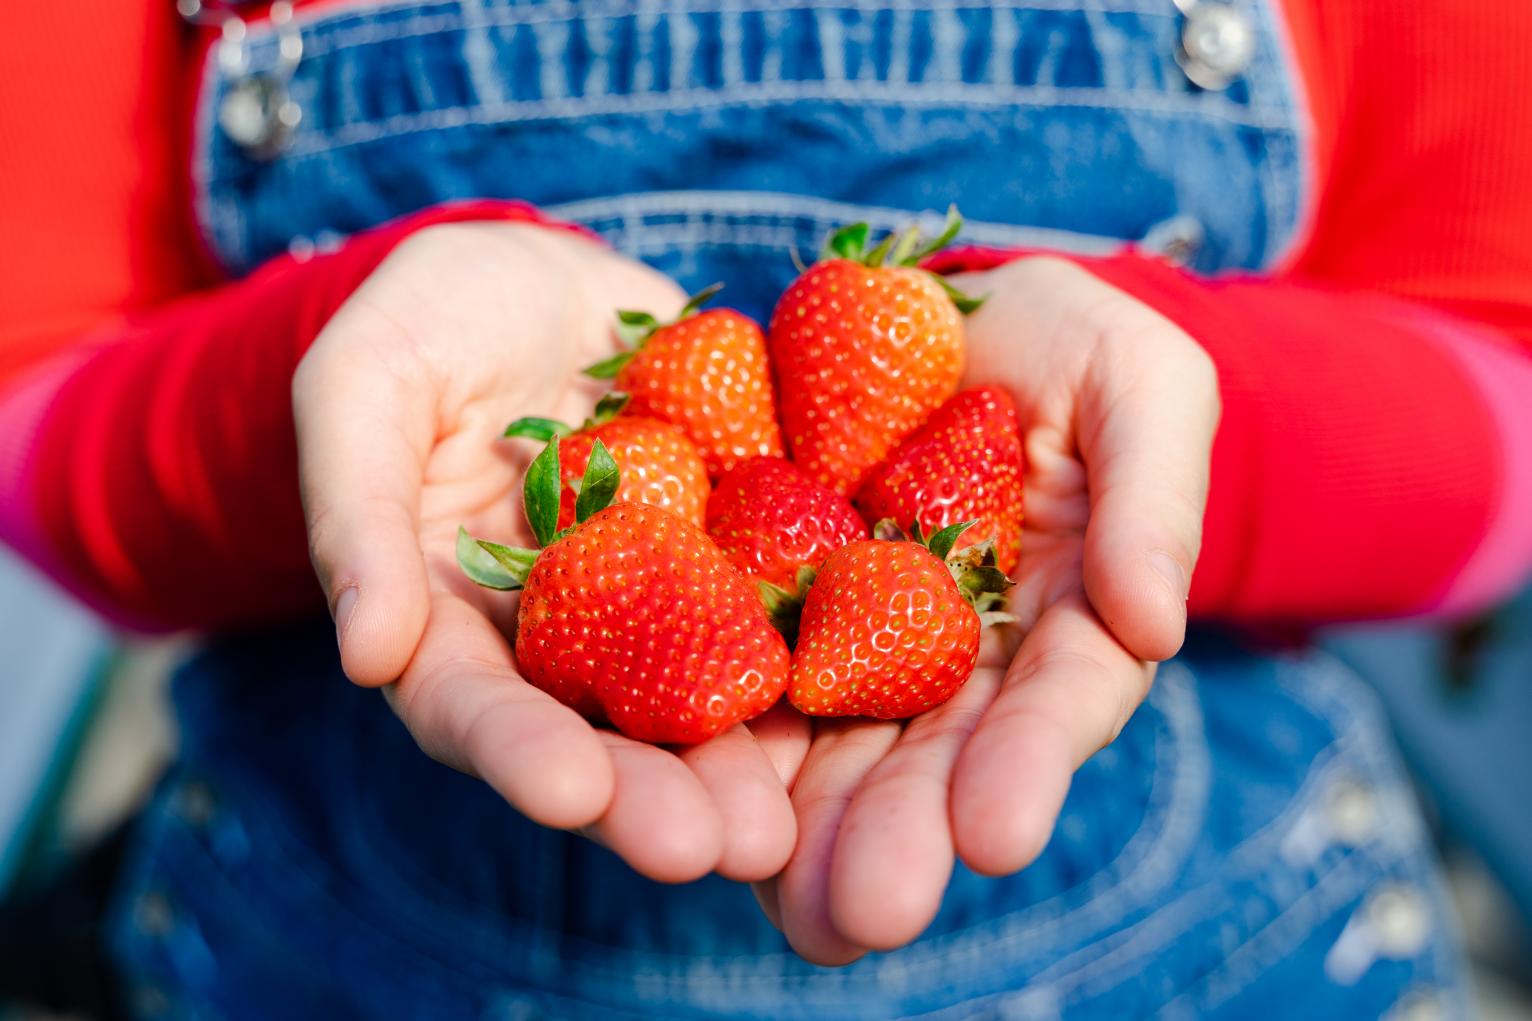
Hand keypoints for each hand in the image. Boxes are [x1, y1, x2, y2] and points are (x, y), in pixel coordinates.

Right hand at [294, 222, 800, 883]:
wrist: (545, 277)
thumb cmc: (428, 323)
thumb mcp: (363, 388)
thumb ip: (358, 514)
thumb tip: (367, 654)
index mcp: (457, 624)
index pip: (476, 708)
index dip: (519, 753)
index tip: (568, 792)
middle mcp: (568, 638)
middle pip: (604, 733)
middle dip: (656, 796)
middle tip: (718, 848)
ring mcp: (661, 601)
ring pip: (702, 696)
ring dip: (746, 766)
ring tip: (790, 825)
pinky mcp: (737, 554)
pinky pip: (781, 602)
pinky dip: (824, 649)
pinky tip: (877, 688)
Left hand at [753, 255, 1219, 962]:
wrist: (936, 312)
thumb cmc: (1065, 346)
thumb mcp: (1139, 384)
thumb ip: (1154, 496)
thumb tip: (1156, 626)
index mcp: (1056, 623)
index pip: (1049, 702)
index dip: (1025, 765)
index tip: (995, 834)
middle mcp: (950, 658)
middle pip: (928, 758)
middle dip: (900, 835)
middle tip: (867, 913)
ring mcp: (850, 636)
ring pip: (827, 746)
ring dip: (804, 832)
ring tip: (788, 906)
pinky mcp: (760, 597)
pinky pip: (728, 667)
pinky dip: (713, 738)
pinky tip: (687, 801)